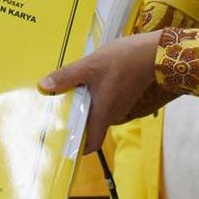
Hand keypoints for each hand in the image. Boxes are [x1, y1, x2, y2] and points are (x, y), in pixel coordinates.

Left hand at [38, 31, 162, 152]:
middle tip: (56, 114)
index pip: (91, 143)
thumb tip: (43, 87)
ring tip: (67, 97)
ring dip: (84, 108)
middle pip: (92, 127)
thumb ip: (67, 76)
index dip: (77, 146)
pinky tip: (86, 84)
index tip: (61, 142)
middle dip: (76, 123)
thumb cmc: (122, 61)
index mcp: (103, 114)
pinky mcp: (126, 94)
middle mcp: (113, 114)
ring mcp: (121, 105)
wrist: (154, 52)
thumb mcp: (90, 66)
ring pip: (99, 113)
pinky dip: (95, 99)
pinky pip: (106, 103)